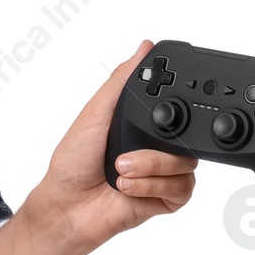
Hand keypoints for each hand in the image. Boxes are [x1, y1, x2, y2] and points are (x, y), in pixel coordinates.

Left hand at [28, 39, 198, 254]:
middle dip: (155, 145)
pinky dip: (152, 186)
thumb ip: (120, 82)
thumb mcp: (94, 113)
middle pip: (188, 136)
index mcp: (143, 124)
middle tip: (122, 154)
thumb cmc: (73, 161)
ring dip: (150, 167)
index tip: (162, 112)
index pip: (176, 108)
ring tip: (120, 170)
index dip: (177, 107)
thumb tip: (143, 48)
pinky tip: (128, 187)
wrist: (67, 206)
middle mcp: (157, 146)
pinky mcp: (168, 199)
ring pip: (186, 163)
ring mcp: (165, 173)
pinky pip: (182, 188)